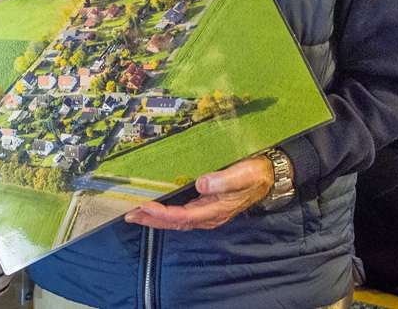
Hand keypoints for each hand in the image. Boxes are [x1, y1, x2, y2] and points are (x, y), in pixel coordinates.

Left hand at [124, 155, 274, 230]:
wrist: (267, 176)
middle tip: (130, 215)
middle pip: (176, 222)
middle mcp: (209, 215)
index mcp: (215, 210)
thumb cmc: (254, 174)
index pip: (184, 216)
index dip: (163, 213)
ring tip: (136, 213)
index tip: (145, 205)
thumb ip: (223, 180)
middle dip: (152, 220)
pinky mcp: (206, 205)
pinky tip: (156, 208)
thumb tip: (201, 184)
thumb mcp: (242, 174)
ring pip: (177, 220)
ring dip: (156, 218)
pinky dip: (166, 212)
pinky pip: (182, 213)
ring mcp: (207, 212)